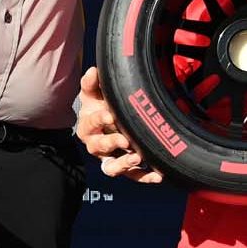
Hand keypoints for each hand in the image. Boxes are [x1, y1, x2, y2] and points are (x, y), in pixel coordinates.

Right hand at [74, 66, 162, 183]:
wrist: (101, 120)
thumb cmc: (97, 105)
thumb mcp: (93, 92)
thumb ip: (92, 83)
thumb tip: (94, 70)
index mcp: (88, 125)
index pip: (91, 123)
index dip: (99, 120)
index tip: (109, 116)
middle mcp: (95, 144)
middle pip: (99, 147)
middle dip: (112, 143)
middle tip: (125, 139)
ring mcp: (109, 157)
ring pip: (112, 167)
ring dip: (124, 164)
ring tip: (137, 159)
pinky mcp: (123, 166)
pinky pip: (132, 175)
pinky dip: (144, 177)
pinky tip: (158, 176)